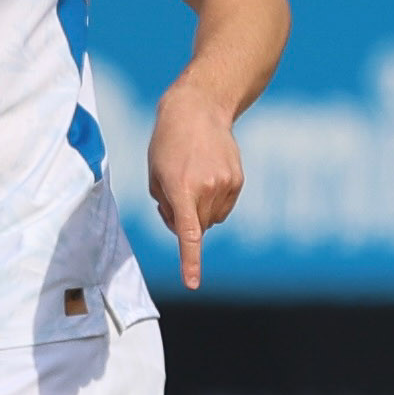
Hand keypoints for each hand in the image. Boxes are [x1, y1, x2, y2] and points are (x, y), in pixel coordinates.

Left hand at [146, 83, 245, 290]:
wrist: (198, 110)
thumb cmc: (168, 144)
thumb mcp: (156, 175)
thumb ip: (168, 207)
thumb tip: (187, 230)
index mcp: (181, 188)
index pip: (188, 233)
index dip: (190, 261)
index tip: (192, 283)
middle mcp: (207, 188)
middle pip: (198, 228)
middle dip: (186, 220)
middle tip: (175, 194)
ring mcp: (226, 184)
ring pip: (212, 219)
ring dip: (201, 210)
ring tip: (192, 179)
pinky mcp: (237, 180)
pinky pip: (224, 207)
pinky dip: (214, 200)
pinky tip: (207, 176)